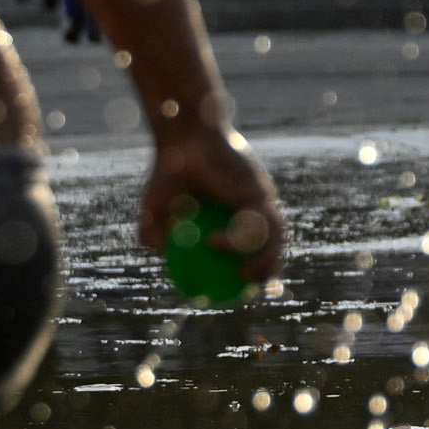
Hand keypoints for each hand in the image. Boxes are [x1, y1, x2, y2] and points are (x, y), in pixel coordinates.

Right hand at [142, 126, 288, 298]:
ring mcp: (261, 200)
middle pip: (274, 248)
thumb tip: (154, 252)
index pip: (254, 252)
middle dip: (269, 272)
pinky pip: (258, 220)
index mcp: (237, 218)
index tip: (236, 293)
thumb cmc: (172, 169)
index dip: (253, 273)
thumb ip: (153, 229)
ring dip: (264, 261)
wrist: (186, 136)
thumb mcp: (155, 204)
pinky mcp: (262, 189)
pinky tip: (215, 243)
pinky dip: (239, 236)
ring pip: (275, 238)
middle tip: (245, 289)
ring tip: (241, 275)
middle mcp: (255, 209)